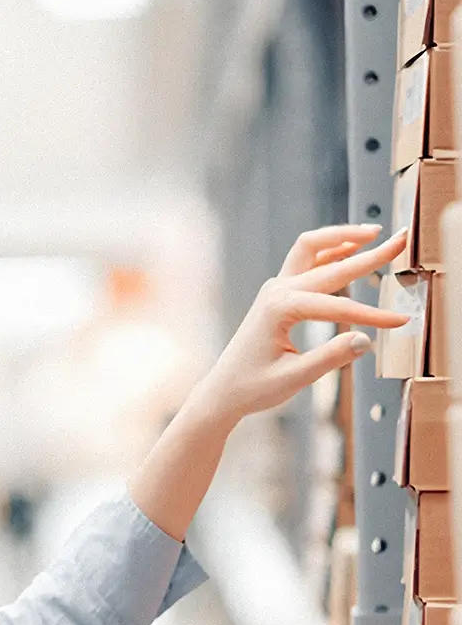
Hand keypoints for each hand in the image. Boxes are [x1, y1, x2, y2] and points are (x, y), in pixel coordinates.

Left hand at [197, 223, 409, 422]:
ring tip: (373, 233)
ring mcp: (275, 288)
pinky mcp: (277, 293)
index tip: (400, 322)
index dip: (372, 315)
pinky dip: (328, 250)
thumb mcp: (294, 378)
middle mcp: (277, 291)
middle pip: (331, 264)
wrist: (223, 390)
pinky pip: (305, 260)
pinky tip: (349, 248)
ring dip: (341, 237)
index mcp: (280, 309)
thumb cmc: (253, 388)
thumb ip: (330, 358)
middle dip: (369, 254)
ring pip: (311, 247)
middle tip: (401, 240)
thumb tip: (365, 340)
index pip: (338, 307)